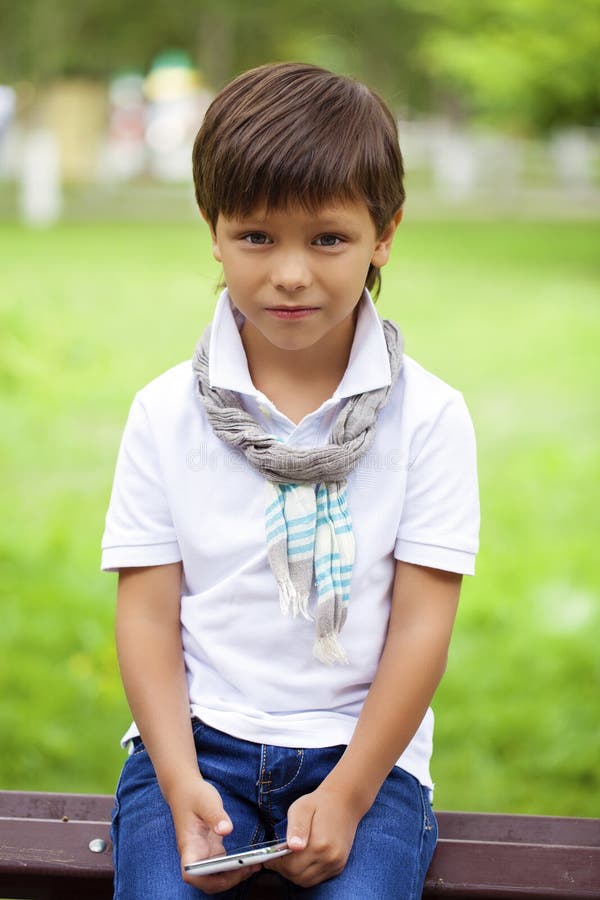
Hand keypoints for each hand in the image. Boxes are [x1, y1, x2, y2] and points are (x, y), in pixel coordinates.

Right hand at [167, 777, 261, 894]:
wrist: (185, 789)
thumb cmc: (193, 795)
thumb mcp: (206, 801)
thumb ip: (215, 815)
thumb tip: (227, 830)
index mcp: (189, 844)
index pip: (191, 873)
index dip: (205, 880)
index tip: (225, 872)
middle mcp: (195, 854)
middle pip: (207, 881)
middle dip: (228, 881)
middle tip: (249, 869)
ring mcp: (204, 853)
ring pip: (216, 877)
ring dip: (234, 877)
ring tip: (255, 866)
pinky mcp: (211, 850)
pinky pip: (223, 866)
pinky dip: (235, 868)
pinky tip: (251, 862)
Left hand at [265, 784, 362, 887]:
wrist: (344, 801)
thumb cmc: (319, 803)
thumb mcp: (302, 808)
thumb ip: (296, 827)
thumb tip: (293, 847)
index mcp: (319, 844)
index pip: (291, 867)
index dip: (277, 864)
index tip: (268, 858)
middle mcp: (330, 857)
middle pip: (299, 877)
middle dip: (284, 871)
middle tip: (277, 859)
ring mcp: (336, 863)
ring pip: (308, 881)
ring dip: (295, 874)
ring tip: (289, 859)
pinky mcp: (339, 865)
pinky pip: (318, 878)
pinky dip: (307, 874)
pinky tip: (302, 860)